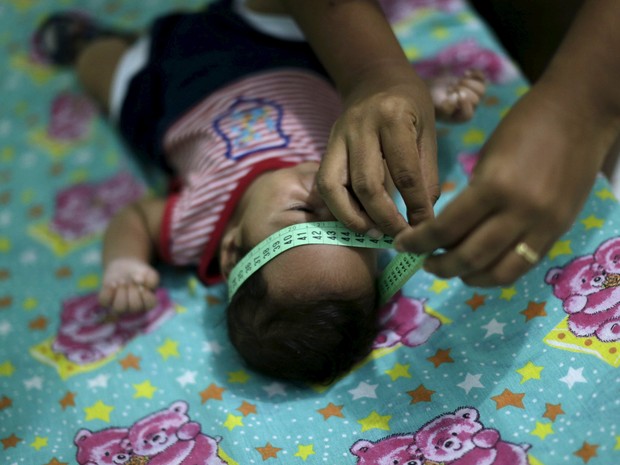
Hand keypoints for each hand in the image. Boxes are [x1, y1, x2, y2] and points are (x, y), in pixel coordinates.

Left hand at [98, 258, 159, 311]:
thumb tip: (140, 281)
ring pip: (118, 309)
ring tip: (122, 281)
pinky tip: (113, 283)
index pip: (149, 304)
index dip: (146, 294)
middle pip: (134, 308)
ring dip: (121, 294)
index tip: (142, 284)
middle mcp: (133, 308)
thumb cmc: (139, 273)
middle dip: (133, 292)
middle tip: (131, 282)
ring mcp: (119, 306)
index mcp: (147, 302)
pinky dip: (108, 292)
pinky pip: (105, 302)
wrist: (124, 268)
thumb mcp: (148, 272)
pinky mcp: (107, 301)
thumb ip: (151, 278)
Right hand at [316, 65, 438, 236]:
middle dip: (384, 218)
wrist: (375, 79)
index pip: (405, 172)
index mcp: (393, 118)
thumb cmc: (410, 106)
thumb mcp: (428, 132)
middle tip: (400, 236)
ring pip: (335, 186)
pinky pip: (325, 184)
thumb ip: (426, 174)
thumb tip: (423, 219)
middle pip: (366, 184)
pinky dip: (338, 208)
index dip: (416, 206)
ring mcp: (337, 137)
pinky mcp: (326, 147)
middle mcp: (360, 126)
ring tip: (373, 233)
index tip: (426, 227)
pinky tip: (356, 219)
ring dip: (353, 218)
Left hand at [394, 82, 617, 285]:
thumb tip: (448, 230)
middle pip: (470, 257)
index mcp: (494, 186)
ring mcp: (543, 225)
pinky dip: (496, 274)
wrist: (581, 113)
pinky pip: (523, 265)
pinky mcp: (559, 231)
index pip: (447, 228)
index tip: (403, 244)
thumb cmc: (526, 124)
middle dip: (439, 265)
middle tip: (423, 262)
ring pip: (498, 271)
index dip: (420, 242)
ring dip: (467, 276)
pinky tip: (479, 269)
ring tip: (450, 269)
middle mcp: (520, 212)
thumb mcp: (488, 157)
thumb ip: (471, 196)